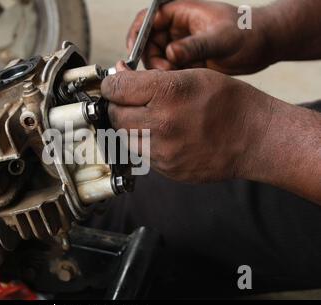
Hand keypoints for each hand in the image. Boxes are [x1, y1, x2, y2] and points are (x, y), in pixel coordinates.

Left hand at [101, 68, 274, 182]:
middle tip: (128, 100)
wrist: (255, 139)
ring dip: (127, 126)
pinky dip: (142, 142)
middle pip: (115, 115)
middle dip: (117, 106)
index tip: (114, 85)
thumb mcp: (191, 75)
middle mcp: (161, 124)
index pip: (116, 89)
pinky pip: (140, 154)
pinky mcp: (166, 169)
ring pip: (124, 137)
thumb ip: (150, 76)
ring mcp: (163, 151)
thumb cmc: (228, 101)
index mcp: (168, 93)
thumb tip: (119, 73)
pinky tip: (160, 134)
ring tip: (145, 117)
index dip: (111, 85)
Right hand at [127, 0, 273, 74]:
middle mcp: (177, 28)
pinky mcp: (185, 61)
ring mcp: (180, 45)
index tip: (134, 51)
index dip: (137, 34)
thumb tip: (170, 53)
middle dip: (151, 59)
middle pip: (147, 43)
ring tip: (180, 74)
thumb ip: (195, 46)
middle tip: (165, 71)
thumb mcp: (221, 39)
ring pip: (156, 60)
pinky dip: (172, 77)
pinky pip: (168, 71)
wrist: (263, 47)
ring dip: (162, 71)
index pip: (148, 19)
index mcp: (181, 11)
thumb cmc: (247, 33)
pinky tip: (187, 78)